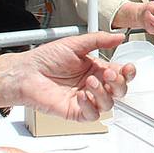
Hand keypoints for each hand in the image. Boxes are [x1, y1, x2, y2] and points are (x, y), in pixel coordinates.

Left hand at [0, 31, 132, 120]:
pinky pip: (91, 115)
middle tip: (109, 73)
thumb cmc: (45, 58)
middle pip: (118, 91)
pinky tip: (81, 95)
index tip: (127, 67)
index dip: (127, 73)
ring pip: (108, 104)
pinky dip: (90, 106)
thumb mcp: (75, 44)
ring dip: (103, 93)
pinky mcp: (74, 112)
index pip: (120, 74)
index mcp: (95, 69)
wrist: (26, 72)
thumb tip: (119, 37)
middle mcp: (92, 85)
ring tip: (89, 81)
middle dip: (119, 83)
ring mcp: (84, 99)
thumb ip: (99, 40)